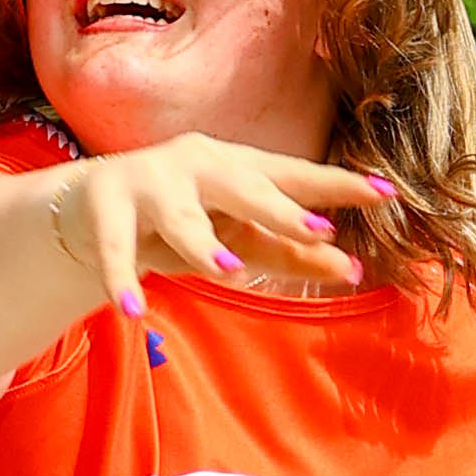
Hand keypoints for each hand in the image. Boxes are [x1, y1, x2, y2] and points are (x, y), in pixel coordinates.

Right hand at [48, 132, 393, 321]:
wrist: (89, 209)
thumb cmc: (179, 221)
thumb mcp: (235, 237)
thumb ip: (289, 251)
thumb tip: (355, 268)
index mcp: (236, 166)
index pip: (294, 175)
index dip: (337, 186)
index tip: (385, 193)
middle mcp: (196, 164)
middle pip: (243, 185)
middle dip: (279, 208)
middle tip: (319, 229)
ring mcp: (149, 183)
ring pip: (179, 216)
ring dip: (203, 242)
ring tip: (227, 270)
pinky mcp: (104, 210)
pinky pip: (115, 251)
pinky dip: (122, 280)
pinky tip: (131, 310)